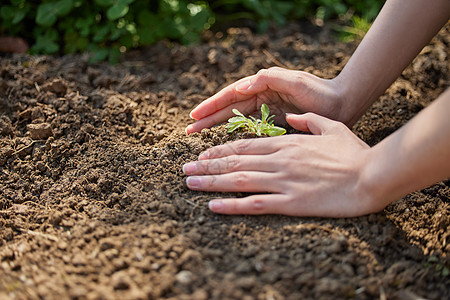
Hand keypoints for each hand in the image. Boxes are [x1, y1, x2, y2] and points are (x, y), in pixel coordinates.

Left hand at [183, 113, 384, 217]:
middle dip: (207, 165)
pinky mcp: (290, 202)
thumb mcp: (331, 127)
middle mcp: (278, 160)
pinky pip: (255, 204)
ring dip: (211, 183)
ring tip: (190, 184)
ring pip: (238, 180)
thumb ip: (308, 122)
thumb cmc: (354, 153)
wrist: (372, 175)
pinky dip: (231, 205)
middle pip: (235, 161)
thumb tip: (292, 118)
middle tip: (185, 169)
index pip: (244, 145)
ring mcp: (283, 181)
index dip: (221, 150)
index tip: (203, 154)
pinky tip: (214, 207)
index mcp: (286, 143)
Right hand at [185, 67, 345, 133]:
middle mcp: (261, 97)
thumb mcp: (296, 82)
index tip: (195, 116)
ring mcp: (266, 110)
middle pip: (229, 108)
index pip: (231, 95)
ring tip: (199, 135)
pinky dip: (235, 134)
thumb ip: (269, 80)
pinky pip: (249, 128)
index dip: (212, 106)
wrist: (342, 104)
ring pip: (235, 119)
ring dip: (217, 127)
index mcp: (263, 86)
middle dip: (209, 118)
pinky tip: (224, 143)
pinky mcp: (273, 122)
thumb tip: (240, 87)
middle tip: (189, 130)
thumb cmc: (321, 92)